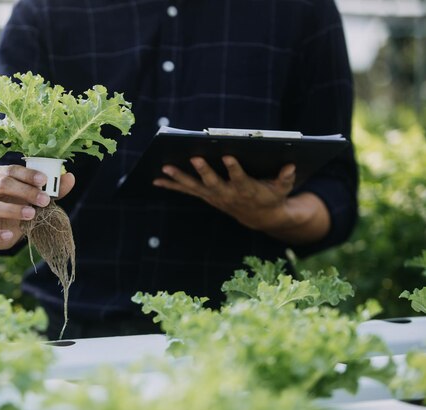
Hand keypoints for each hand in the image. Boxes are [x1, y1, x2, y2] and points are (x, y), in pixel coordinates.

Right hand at [0, 165, 74, 250]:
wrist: (0, 226)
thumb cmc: (19, 203)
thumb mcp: (34, 195)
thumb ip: (52, 188)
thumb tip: (70, 177)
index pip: (10, 170)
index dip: (27, 174)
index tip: (44, 180)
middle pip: (2, 185)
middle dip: (25, 191)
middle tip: (44, 200)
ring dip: (12, 210)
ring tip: (31, 214)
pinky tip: (10, 235)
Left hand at [153, 156, 295, 231]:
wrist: (260, 217)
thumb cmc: (272, 196)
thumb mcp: (283, 188)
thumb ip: (286, 177)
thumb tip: (291, 165)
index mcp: (246, 189)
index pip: (240, 178)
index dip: (234, 168)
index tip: (229, 155)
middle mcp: (227, 193)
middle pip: (212, 181)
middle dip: (203, 170)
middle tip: (194, 157)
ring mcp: (213, 196)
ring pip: (194, 186)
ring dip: (179, 178)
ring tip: (164, 168)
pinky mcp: (205, 196)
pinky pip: (186, 190)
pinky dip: (171, 186)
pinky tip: (156, 180)